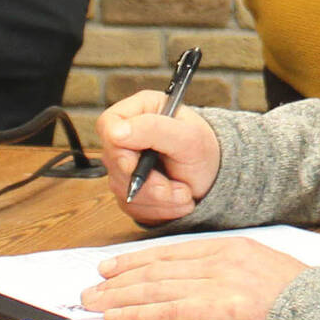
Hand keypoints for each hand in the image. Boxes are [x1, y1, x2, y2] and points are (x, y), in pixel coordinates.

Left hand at [81, 237, 308, 319]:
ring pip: (158, 288)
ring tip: (95, 304)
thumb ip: (228, 272)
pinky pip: (170, 312)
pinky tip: (118, 318)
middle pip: (159, 268)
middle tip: (92, 288)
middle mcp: (223, 259)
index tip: (113, 267)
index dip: (138, 260)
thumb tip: (196, 283)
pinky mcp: (223, 309)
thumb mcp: (261, 272)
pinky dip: (139, 314)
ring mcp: (222, 282)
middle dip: (121, 279)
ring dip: (120, 297)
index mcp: (232, 247)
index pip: (173, 252)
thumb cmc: (298, 302)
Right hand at [98, 89, 221, 224]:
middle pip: (115, 163)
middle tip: (180, 188)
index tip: (136, 163)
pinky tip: (176, 200)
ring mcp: (124, 165)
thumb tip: (116, 131)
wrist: (211, 177)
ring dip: (159, 198)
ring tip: (185, 193)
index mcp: (140, 111)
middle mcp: (128, 136)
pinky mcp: (127, 189)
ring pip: (124, 189)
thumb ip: (154, 129)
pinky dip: (158, 208)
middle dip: (150, 182)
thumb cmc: (202, 149)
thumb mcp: (187, 136)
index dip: (118, 146)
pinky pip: (132, 206)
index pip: (108, 125)